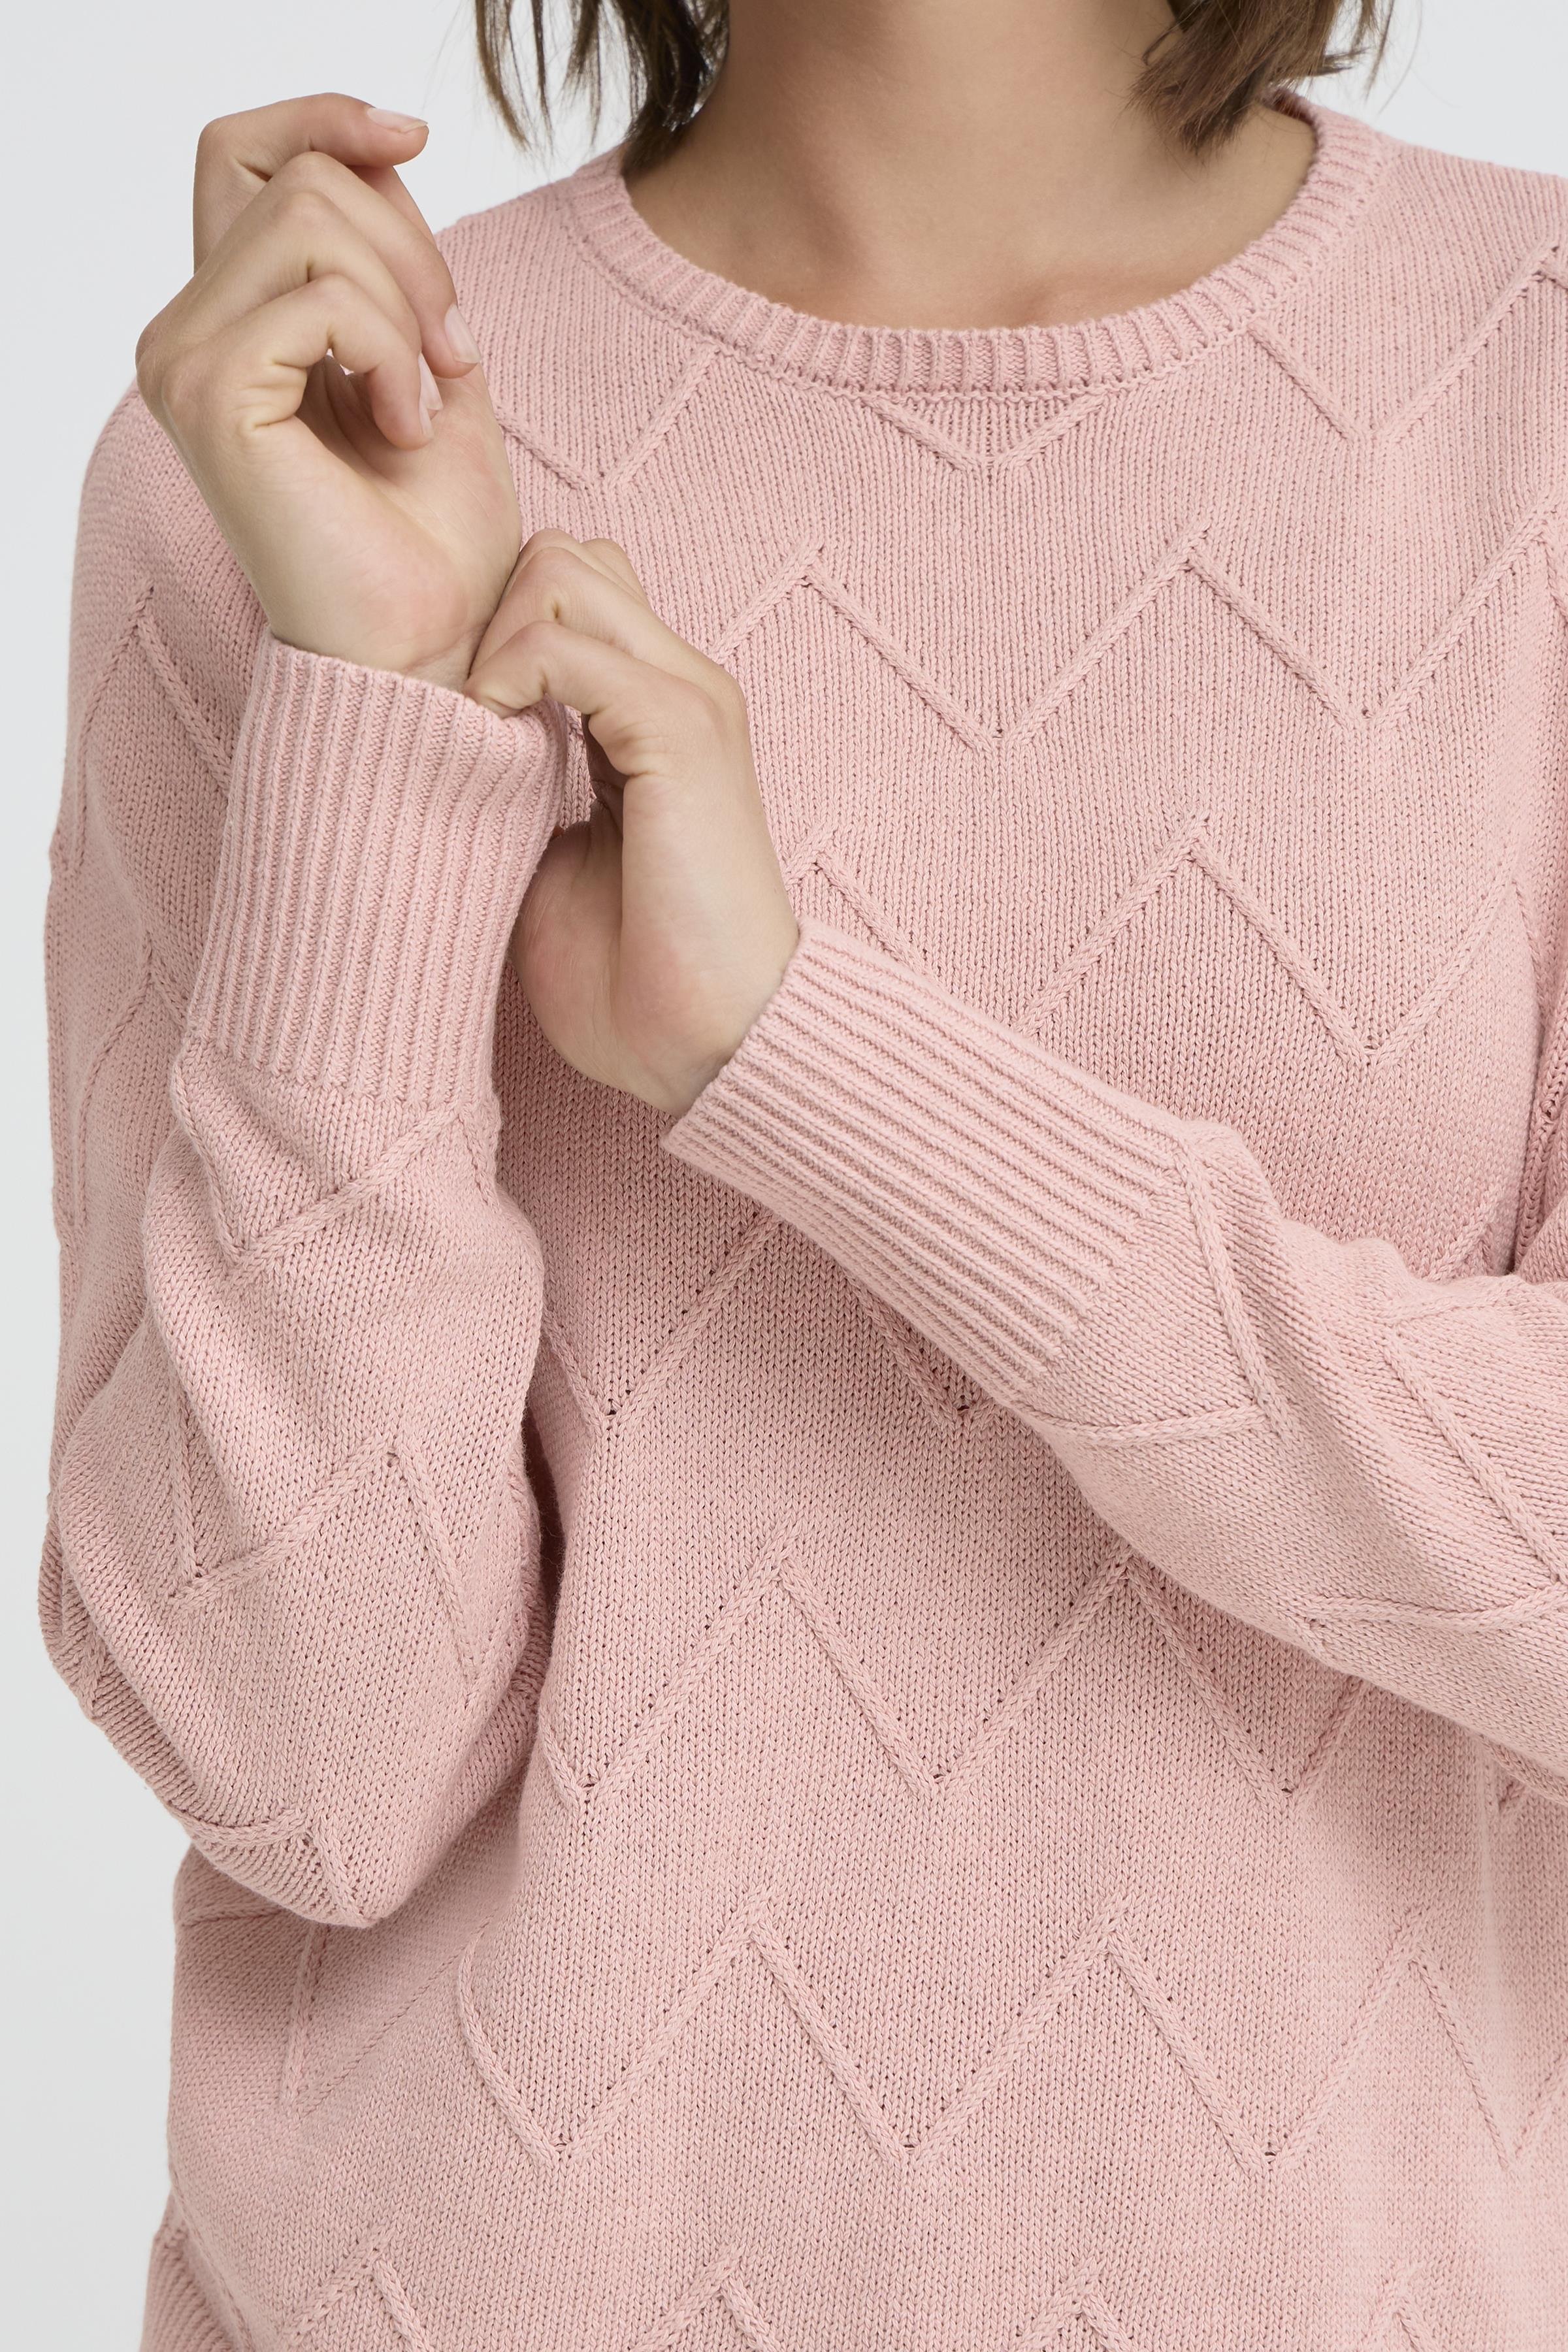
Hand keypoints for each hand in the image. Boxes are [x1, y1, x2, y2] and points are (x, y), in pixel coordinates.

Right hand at [134, 93, 521, 687]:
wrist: (431, 646)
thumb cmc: (435, 539)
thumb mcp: (433, 365)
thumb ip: (396, 267)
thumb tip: (383, 154)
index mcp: (231, 320)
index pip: (245, 154)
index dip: (327, 121)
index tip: (413, 138)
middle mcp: (186, 333)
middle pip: (298, 178)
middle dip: (410, 248)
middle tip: (453, 353)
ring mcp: (185, 361)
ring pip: (309, 218)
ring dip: (405, 304)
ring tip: (426, 399)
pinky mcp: (209, 396)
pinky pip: (319, 299)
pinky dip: (391, 355)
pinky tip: (404, 429)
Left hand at [469, 534, 800, 1114]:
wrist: (715, 1047)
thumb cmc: (636, 985)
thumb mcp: (550, 865)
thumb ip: (515, 792)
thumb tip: (435, 757)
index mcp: (654, 714)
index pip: (570, 590)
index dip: (496, 631)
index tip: (451, 718)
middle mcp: (681, 686)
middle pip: (563, 553)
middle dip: (489, 616)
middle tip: (454, 715)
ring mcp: (689, 701)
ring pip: (565, 569)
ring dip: (497, 638)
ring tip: (476, 728)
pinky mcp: (680, 734)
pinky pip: (573, 644)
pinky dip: (516, 675)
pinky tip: (492, 740)